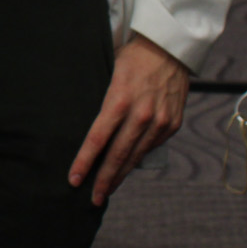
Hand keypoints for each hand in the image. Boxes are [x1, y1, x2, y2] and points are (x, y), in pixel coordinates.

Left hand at [68, 34, 189, 205]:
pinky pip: (151, 147)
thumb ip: (101, 102)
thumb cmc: (132, 58)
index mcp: (120, 100)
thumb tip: (85, 128)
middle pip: (118, 155)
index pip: (98, 138)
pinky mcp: (172, 124)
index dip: (85, 161)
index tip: (74, 179)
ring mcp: (160, 122)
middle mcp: (142, 115)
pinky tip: (126, 168)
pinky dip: (137, 159)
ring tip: (106, 190)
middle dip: (103, 179)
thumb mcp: (108, 73)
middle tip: (91, 198)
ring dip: (120, 175)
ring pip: (136, 156)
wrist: (169, 48)